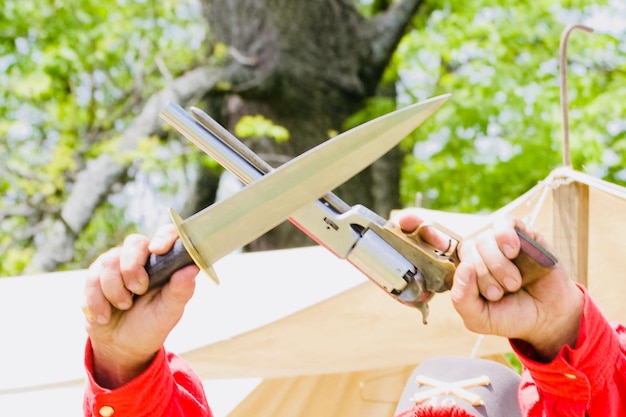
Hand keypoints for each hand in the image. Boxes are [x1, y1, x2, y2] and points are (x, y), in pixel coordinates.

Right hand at [83, 225, 198, 387]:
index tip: (158, 250)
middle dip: (132, 269)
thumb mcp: (170, 312)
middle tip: (138, 290)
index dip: (163, 236)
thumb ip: (181, 290)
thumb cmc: (152, 324)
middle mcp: (140, 258)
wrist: (122, 346)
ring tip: (124, 306)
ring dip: (115, 290)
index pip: (167, 234)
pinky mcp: (95, 276)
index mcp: (164, 262)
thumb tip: (193, 267)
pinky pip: (91, 279)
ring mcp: (116, 264)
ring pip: (109, 261)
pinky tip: (105, 316)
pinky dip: (98, 301)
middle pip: (134, 243)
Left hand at [399, 214, 583, 361]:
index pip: (430, 241)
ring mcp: (496, 240)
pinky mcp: (519, 233)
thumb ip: (463, 300)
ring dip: (497, 266)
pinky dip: (506, 238)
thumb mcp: (478, 318)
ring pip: (483, 240)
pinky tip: (513, 252)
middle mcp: (474, 251)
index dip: (415, 226)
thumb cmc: (508, 315)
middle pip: (464, 248)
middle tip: (496, 293)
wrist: (547, 316)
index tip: (401, 218)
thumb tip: (463, 268)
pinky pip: (504, 224)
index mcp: (459, 268)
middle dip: (480, 275)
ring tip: (512, 284)